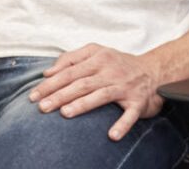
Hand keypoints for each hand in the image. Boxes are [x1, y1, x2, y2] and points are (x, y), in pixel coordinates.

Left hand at [29, 43, 174, 139]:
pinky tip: (112, 135)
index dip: (50, 83)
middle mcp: (110, 72)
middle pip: (81, 83)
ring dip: (82, 105)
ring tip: (65, 113)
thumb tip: (47, 73)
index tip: (34, 95)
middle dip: (59, 95)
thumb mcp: (95, 52)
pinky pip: (130, 115)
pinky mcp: (138, 101)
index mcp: (97, 59)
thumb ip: (70, 59)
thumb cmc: (118, 63)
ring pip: (101, 96)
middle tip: (42, 107)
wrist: (154, 70)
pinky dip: (122, 124)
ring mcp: (124, 87)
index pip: (69, 71)